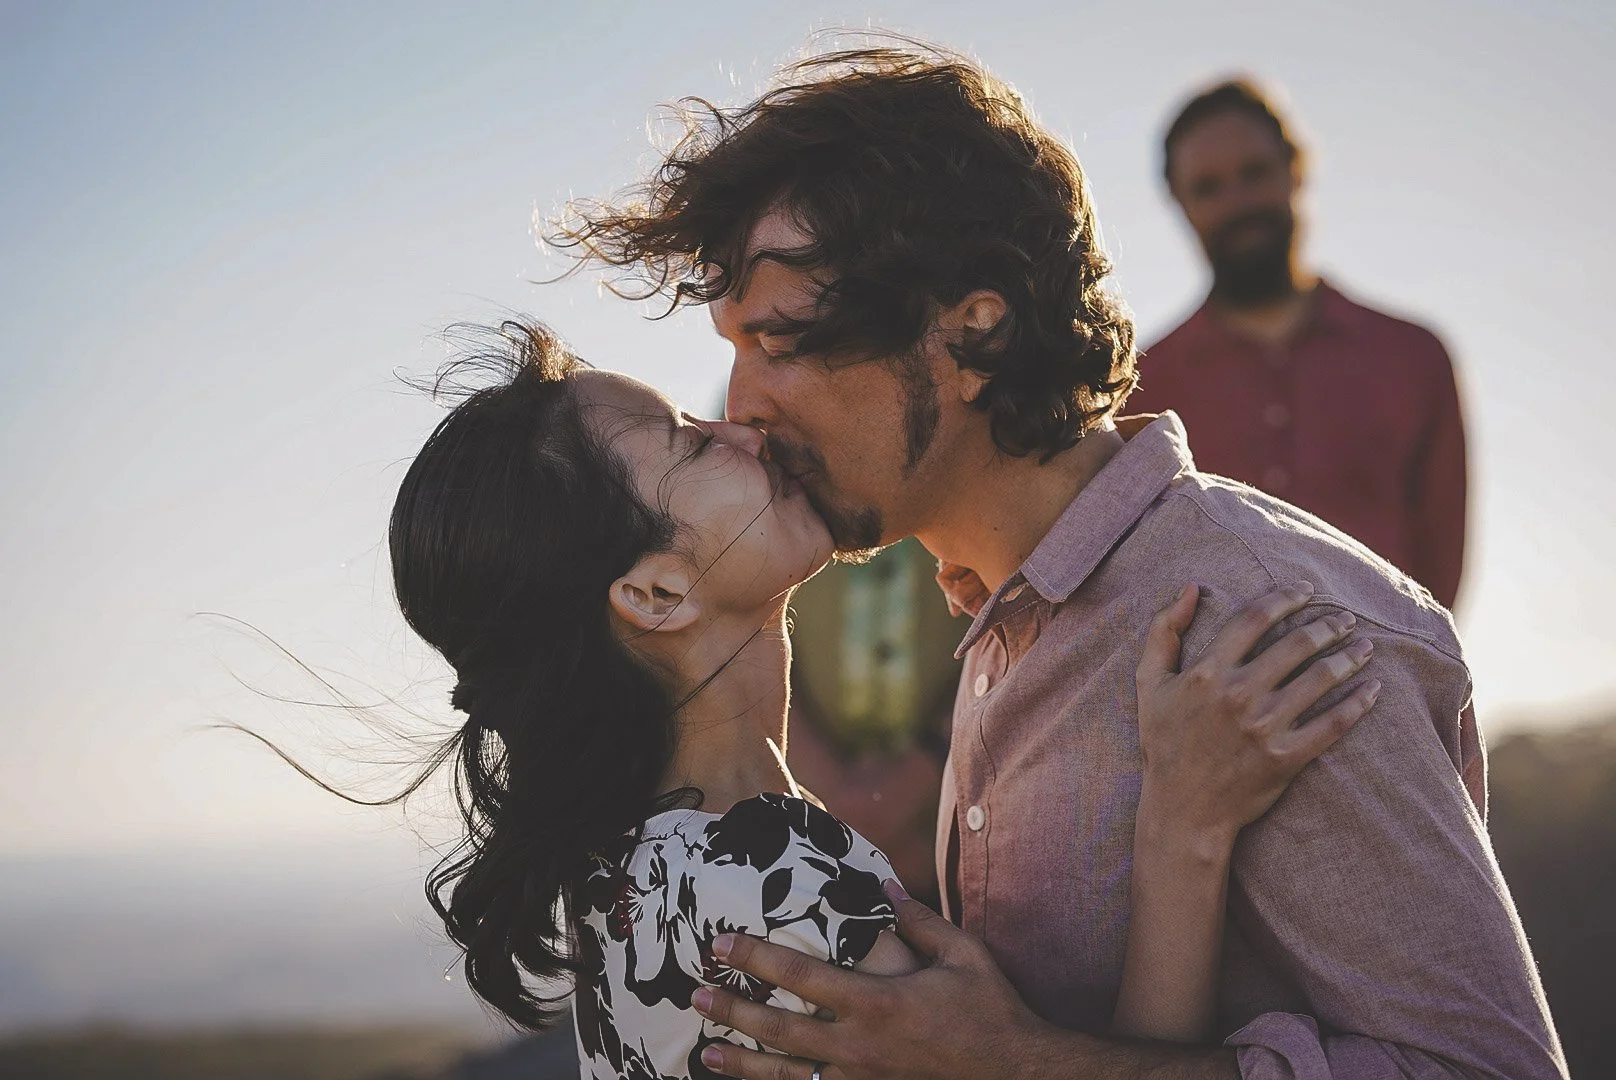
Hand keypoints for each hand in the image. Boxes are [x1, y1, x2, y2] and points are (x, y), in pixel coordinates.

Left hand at [691, 881, 1048, 1079]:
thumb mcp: (962, 953)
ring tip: (704, 1051)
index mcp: (877, 1002)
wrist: (1016, 1074)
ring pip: (787, 1073)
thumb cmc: (991, 1009)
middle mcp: (860, 1045)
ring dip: (741, 1063)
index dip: (755, 958)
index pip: (800, 977)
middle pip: (778, 1030)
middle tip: (696, 993)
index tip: (722, 942)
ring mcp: (862, 1079)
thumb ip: (917, 919)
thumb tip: (881, 887)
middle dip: (732, 1009)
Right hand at [1135, 582, 1379, 852]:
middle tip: (1344, 619)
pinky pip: (1333, 724)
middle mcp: (1238, 695)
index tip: (1306, 591)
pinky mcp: (1286, 758)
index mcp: (1206, 672)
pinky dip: (1358, 704)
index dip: (1284, 598)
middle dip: (1327, 626)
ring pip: (1320, 679)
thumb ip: (1163, 630)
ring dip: (1349, 658)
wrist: (1183, 810)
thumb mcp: (1148, 683)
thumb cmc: (1164, 742)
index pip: (1254, 618)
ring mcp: (1264, 728)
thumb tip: (1191, 587)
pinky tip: (1373, 689)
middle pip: (1295, 644)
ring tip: (1364, 648)